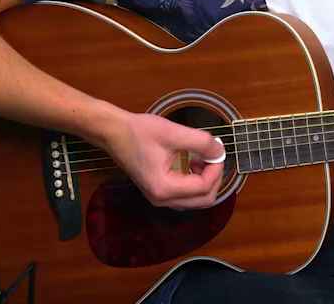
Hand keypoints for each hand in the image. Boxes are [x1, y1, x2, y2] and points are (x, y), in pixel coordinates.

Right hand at [102, 111, 225, 209]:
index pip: (203, 188)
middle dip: (214, 178)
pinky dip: (196, 181)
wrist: (114, 133)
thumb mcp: (173, 132)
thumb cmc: (138, 132)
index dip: (216, 169)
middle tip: (214, 156)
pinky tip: (194, 163)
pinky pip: (186, 195)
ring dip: (206, 180)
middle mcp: (161, 199)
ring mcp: (159, 198)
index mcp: (163, 188)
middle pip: (203, 200)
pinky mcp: (159, 192)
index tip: (217, 150)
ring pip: (196, 200)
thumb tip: (220, 151)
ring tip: (203, 157)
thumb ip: (201, 143)